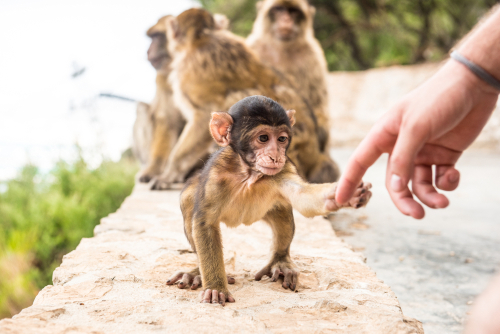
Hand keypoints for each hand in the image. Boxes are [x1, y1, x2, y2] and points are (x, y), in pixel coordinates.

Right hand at [335, 60, 498, 218]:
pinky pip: (440, 178)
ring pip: (418, 185)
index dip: (349, 181)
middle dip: (405, 200)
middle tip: (417, 215)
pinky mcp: (444, 155)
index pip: (360, 161)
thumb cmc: (438, 99)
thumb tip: (395, 188)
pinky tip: (452, 175)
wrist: (474, 85)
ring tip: (442, 203)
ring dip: (429, 197)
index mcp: (385, 135)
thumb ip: (403, 158)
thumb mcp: (416, 128)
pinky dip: (446, 183)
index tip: (339, 200)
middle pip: (395, 183)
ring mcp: (423, 152)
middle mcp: (401, 147)